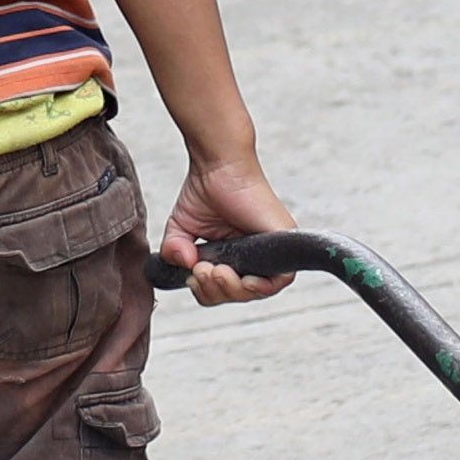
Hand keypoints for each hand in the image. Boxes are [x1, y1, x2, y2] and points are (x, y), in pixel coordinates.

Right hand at [153, 148, 294, 305]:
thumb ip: (175, 253)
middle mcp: (255, 255)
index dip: (208, 292)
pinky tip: (239, 277)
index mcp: (235, 256)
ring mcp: (271, 250)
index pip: (226, 291)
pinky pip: (281, 279)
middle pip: (240, 295)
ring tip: (213, 269)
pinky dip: (259, 286)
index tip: (193, 277)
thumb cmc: (206, 190)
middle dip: (215, 292)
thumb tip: (185, 265)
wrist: (218, 164)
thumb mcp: (181, 230)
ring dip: (231, 289)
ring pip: (258, 291)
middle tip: (201, 271)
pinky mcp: (284, 242)